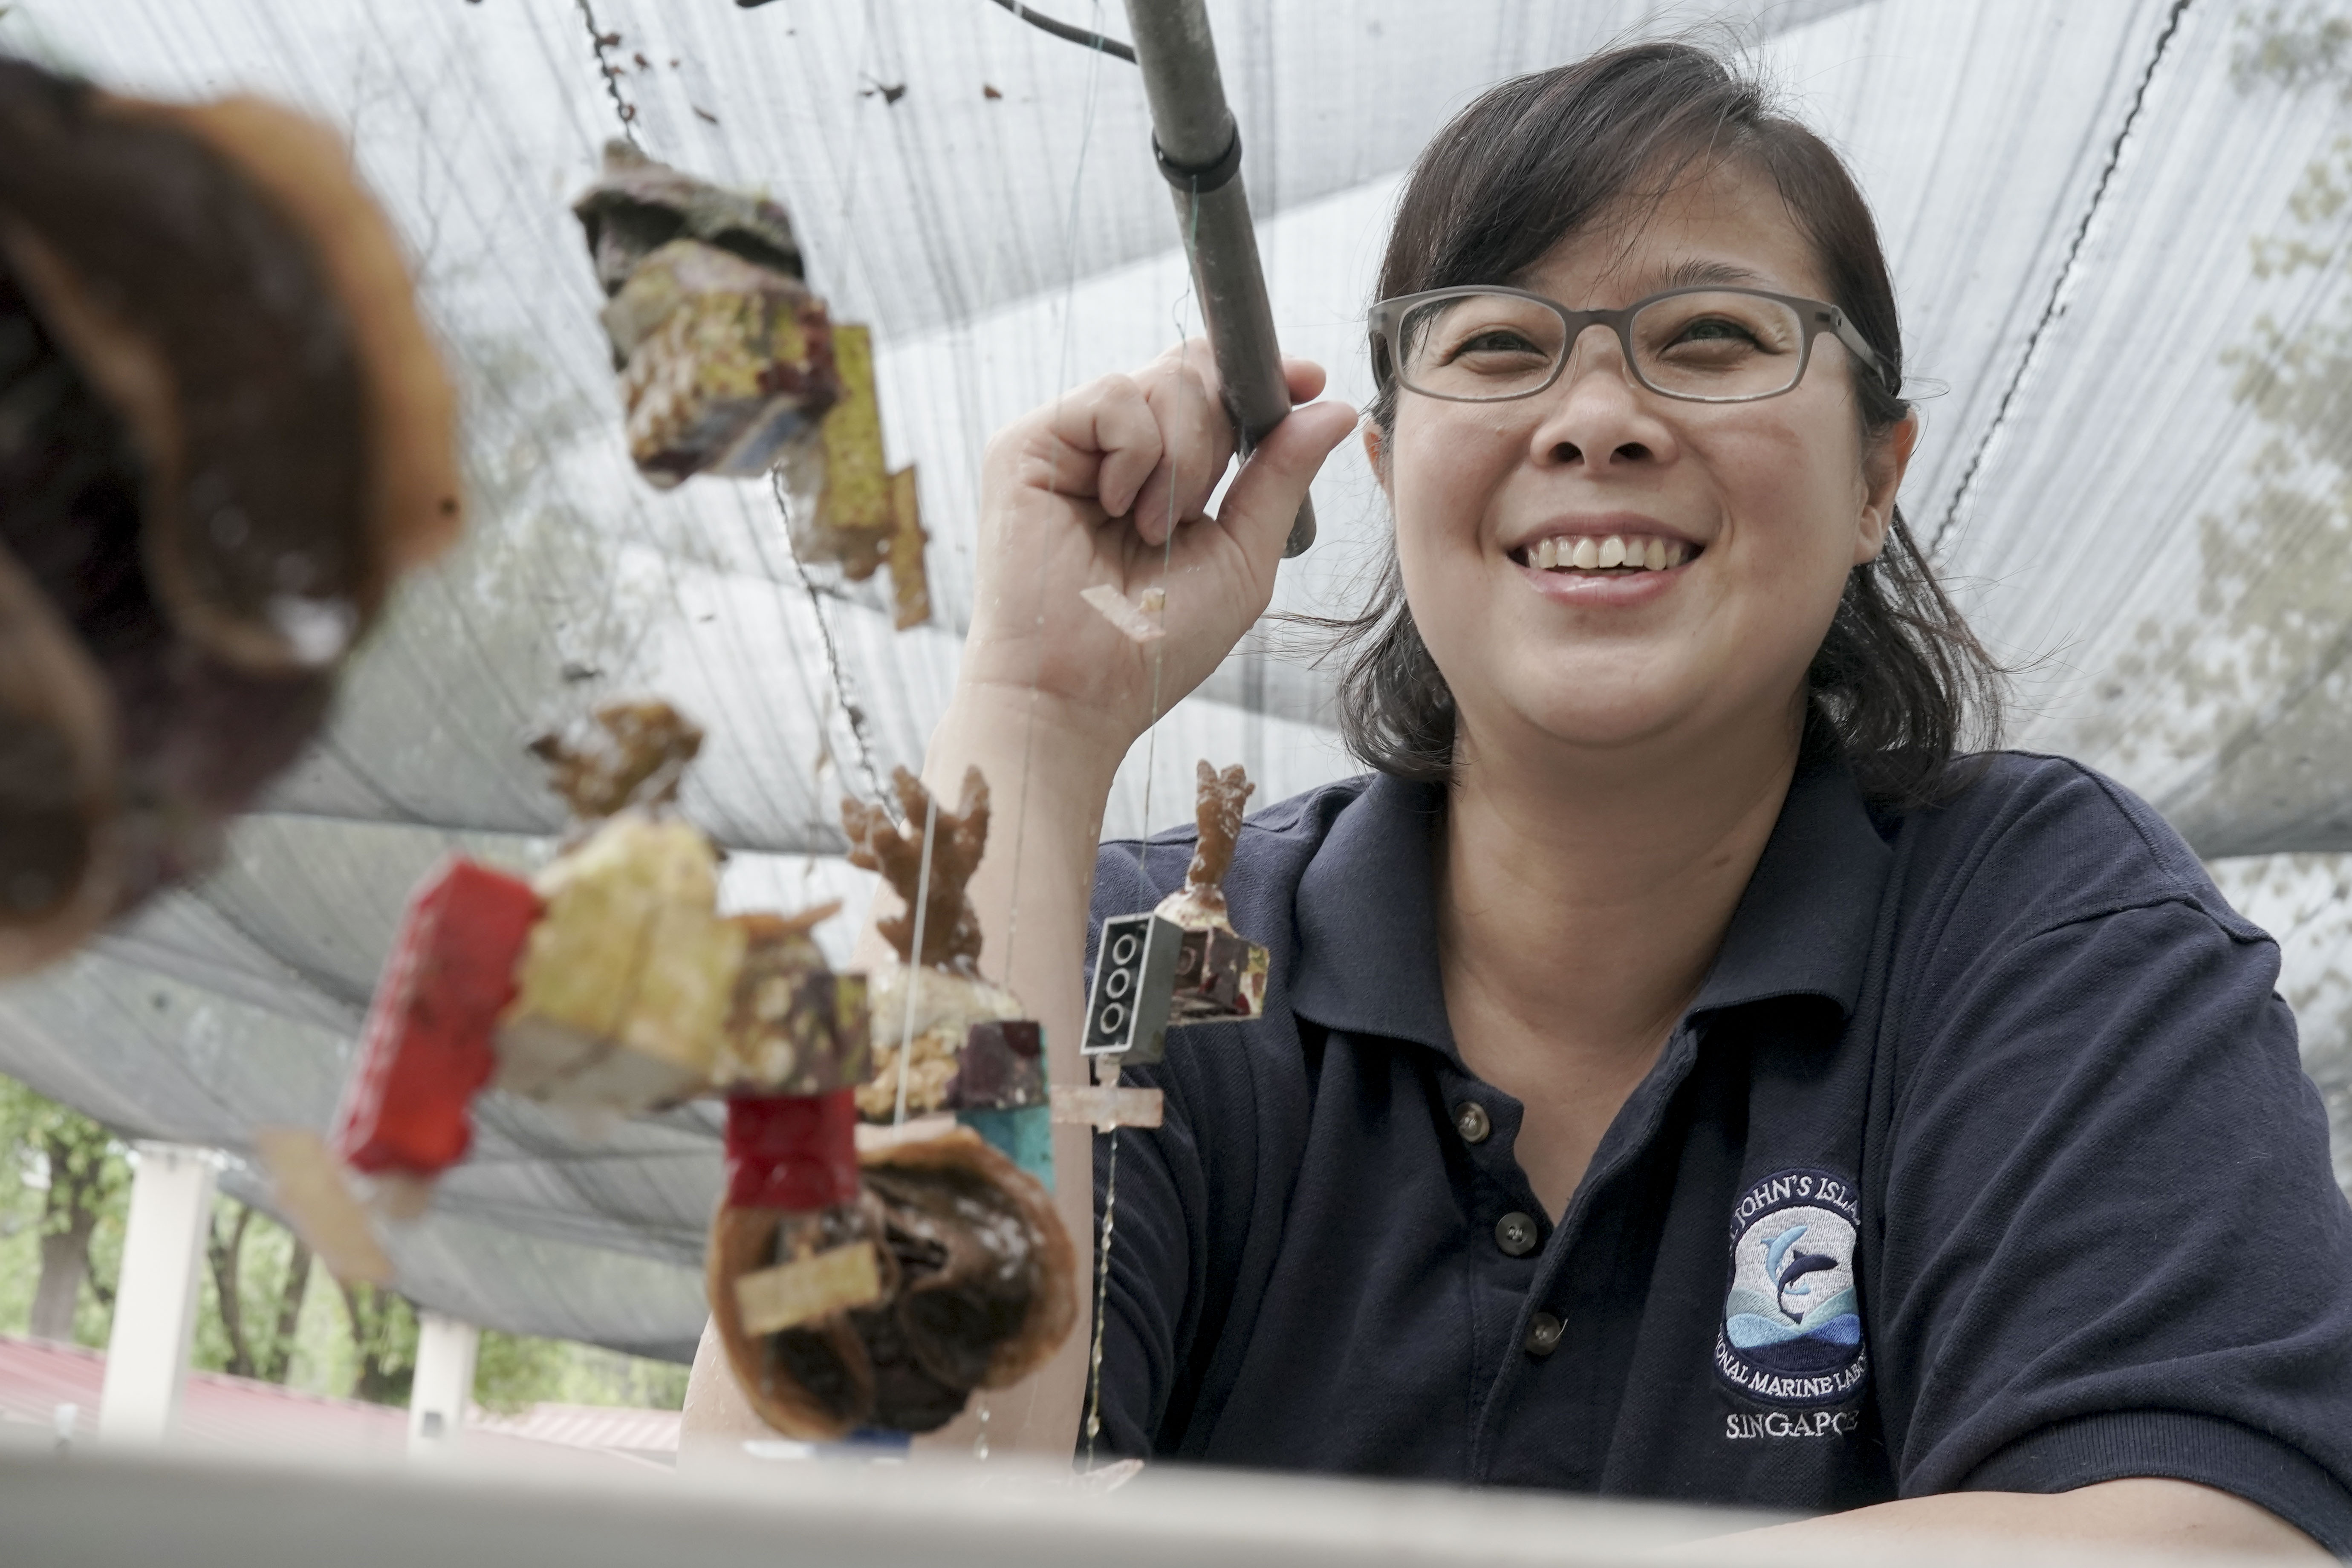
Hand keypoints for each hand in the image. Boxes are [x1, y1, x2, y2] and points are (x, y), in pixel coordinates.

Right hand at [960, 340, 1358, 762]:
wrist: (1079, 694)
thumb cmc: (1155, 645)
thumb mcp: (1241, 557)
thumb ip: (1281, 478)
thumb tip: (1337, 407)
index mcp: (1160, 471)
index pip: (1212, 388)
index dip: (1259, 376)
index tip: (1309, 380)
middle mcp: (1112, 449)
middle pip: (1192, 370)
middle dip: (1220, 431)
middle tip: (1197, 508)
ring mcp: (1068, 442)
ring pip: (1161, 379)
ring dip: (1183, 459)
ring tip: (1152, 529)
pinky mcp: (1025, 443)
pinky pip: (1113, 395)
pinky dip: (1136, 453)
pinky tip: (1118, 509)